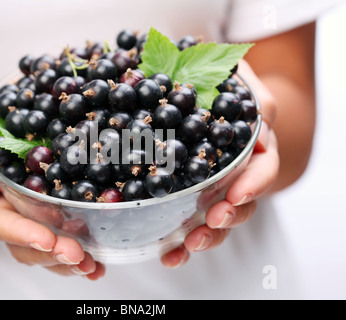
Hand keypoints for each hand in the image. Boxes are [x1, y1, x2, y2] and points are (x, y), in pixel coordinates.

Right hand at [0, 106, 104, 279]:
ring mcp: (30, 222)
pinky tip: (99, 267)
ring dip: (67, 263)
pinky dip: (81, 258)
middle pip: (25, 246)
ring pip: (45, 251)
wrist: (1, 132)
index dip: (22, 234)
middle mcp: (9, 216)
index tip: (47, 240)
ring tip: (91, 266)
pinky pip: (62, 243)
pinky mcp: (51, 220)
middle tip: (77, 255)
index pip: (0, 223)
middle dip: (51, 253)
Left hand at [160, 60, 278, 266]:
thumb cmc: (227, 85)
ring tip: (186, 245)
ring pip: (217, 219)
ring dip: (205, 235)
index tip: (236, 195)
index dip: (253, 183)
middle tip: (211, 222)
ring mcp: (216, 188)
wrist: (211, 99)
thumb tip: (228, 83)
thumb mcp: (237, 75)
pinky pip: (191, 222)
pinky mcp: (193, 197)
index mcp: (254, 146)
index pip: (263, 168)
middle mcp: (238, 172)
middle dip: (228, 217)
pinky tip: (166, 252)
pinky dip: (179, 240)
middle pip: (242, 202)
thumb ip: (241, 83)